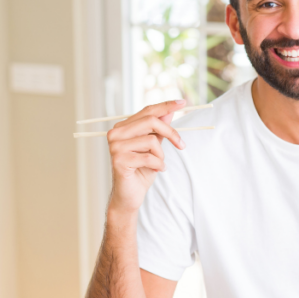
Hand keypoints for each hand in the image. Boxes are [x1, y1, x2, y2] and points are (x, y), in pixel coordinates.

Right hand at [106, 99, 186, 214]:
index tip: (183, 102)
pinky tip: (156, 170)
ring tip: (158, 164)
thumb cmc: (142, 171)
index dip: (166, 105)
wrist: (130, 195)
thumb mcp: (154, 148)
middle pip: (151, 121)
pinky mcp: (119, 160)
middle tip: (181, 145)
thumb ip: (159, 130)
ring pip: (152, 141)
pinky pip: (149, 158)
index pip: (147, 111)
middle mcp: (116, 133)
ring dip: (161, 155)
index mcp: (123, 127)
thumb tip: (169, 111)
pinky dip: (159, 165)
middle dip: (171, 133)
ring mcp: (115, 146)